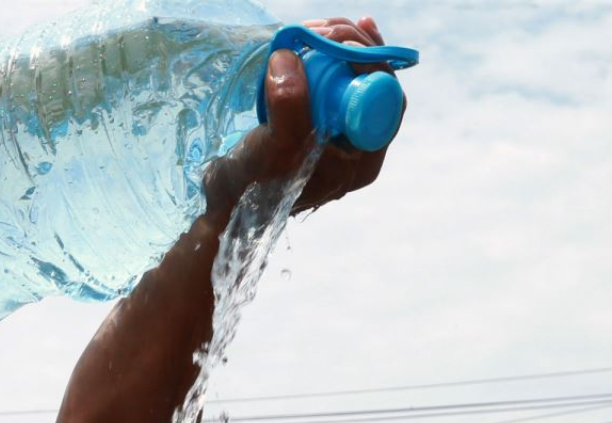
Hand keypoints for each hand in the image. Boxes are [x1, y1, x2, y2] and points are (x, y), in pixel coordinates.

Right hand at [203, 16, 396, 219]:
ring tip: (314, 28)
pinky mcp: (315, 122)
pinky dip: (322, 59)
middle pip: (372, 86)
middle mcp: (356, 147)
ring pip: (351, 80)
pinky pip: (329, 83)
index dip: (370, 66)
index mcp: (360, 160)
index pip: (385, 103)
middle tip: (327, 27)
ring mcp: (336, 134)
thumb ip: (287, 108)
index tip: (343, 42)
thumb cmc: (252, 189)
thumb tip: (289, 58)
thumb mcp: (271, 150)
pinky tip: (314, 37)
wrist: (226, 206)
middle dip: (353, 49)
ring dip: (336, 49)